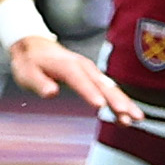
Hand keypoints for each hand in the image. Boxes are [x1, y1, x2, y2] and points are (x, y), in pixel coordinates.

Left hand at [10, 32, 140, 124]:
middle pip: (102, 84)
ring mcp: (90, 71)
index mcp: (66, 65)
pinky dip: (120, 101)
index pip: (79, 79)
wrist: (35, 47)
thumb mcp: (27, 72)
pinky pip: (109, 89)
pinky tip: (128, 116)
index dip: (89, 92)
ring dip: (124, 103)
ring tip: (137, 118)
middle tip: (128, 116)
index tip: (100, 106)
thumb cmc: (30, 62)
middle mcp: (83, 66)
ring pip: (110, 88)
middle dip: (116, 100)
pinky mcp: (94, 77)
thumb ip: (39, 83)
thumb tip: (51, 92)